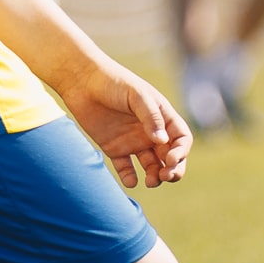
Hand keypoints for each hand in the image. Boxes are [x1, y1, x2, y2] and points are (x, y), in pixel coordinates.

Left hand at [60, 61, 191, 186]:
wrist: (82, 81)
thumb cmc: (114, 82)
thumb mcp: (137, 96)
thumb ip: (151, 118)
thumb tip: (163, 141)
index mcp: (162, 117)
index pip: (181, 140)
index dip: (181, 152)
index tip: (170, 160)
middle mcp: (151, 132)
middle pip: (170, 157)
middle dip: (172, 170)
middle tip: (165, 176)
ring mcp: (133, 141)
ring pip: (151, 165)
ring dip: (154, 176)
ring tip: (150, 182)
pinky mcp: (115, 148)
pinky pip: (126, 168)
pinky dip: (130, 177)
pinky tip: (131, 182)